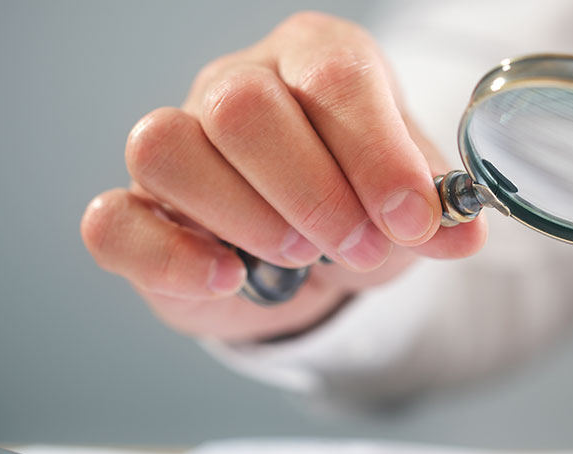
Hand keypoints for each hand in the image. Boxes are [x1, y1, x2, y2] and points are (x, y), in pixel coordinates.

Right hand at [80, 12, 485, 341]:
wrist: (306, 260)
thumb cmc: (358, 209)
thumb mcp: (409, 208)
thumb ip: (435, 215)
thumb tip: (461, 234)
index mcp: (312, 59)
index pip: (333, 74)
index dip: (375, 151)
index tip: (410, 218)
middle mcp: (234, 85)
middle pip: (243, 105)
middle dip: (314, 193)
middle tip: (358, 245)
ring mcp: (176, 142)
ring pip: (167, 146)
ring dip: (245, 215)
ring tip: (297, 257)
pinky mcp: (138, 211)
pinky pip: (111, 220)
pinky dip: (171, 255)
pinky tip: (226, 276)